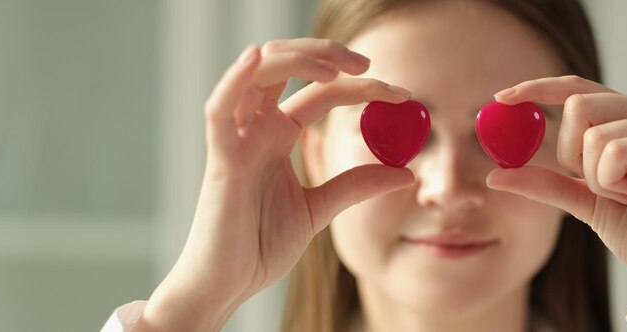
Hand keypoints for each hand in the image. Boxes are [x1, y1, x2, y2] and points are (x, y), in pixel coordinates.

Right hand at [134, 39, 414, 330]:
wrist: (229, 285)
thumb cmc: (260, 246)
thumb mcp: (320, 209)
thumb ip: (356, 185)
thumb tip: (407, 173)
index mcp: (278, 135)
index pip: (322, 93)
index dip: (362, 88)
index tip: (402, 95)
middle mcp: (257, 129)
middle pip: (288, 68)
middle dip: (328, 56)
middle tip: (369, 65)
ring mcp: (237, 139)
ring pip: (257, 75)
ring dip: (296, 60)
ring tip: (337, 68)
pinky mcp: (220, 159)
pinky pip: (220, 110)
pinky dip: (234, 79)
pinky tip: (256, 57)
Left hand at [486, 75, 626, 298]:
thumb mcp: (581, 200)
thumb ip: (543, 182)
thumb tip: (495, 174)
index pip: (575, 87)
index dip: (536, 88)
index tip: (500, 97)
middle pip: (577, 104)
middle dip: (570, 153)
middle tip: (598, 184)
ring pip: (592, 134)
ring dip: (596, 178)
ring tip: (626, 194)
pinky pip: (613, 151)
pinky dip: (610, 182)